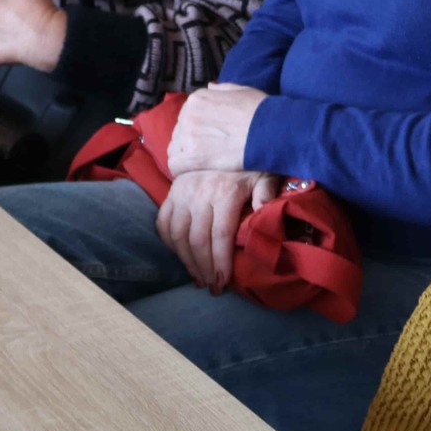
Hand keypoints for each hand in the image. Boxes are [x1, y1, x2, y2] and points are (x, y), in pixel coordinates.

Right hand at [156, 170, 272, 291]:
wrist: (221, 142)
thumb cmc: (248, 164)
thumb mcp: (264, 174)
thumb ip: (266, 193)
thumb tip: (265, 212)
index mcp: (224, 193)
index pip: (220, 235)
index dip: (220, 262)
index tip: (223, 283)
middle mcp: (199, 193)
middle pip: (197, 240)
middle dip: (204, 269)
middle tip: (211, 287)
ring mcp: (182, 193)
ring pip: (178, 235)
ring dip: (186, 261)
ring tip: (198, 278)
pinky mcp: (171, 192)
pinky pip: (163, 223)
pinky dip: (169, 243)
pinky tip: (181, 256)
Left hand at [165, 82, 267, 175]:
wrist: (270, 131)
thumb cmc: (260, 111)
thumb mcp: (241, 91)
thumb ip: (221, 90)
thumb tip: (210, 87)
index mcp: (197, 98)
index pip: (185, 117)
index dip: (196, 130)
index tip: (208, 139)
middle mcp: (188, 114)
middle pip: (179, 133)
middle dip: (189, 144)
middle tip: (208, 153)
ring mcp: (188, 134)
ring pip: (174, 150)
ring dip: (185, 157)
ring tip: (202, 164)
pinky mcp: (193, 155)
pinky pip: (175, 166)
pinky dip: (183, 170)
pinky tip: (196, 172)